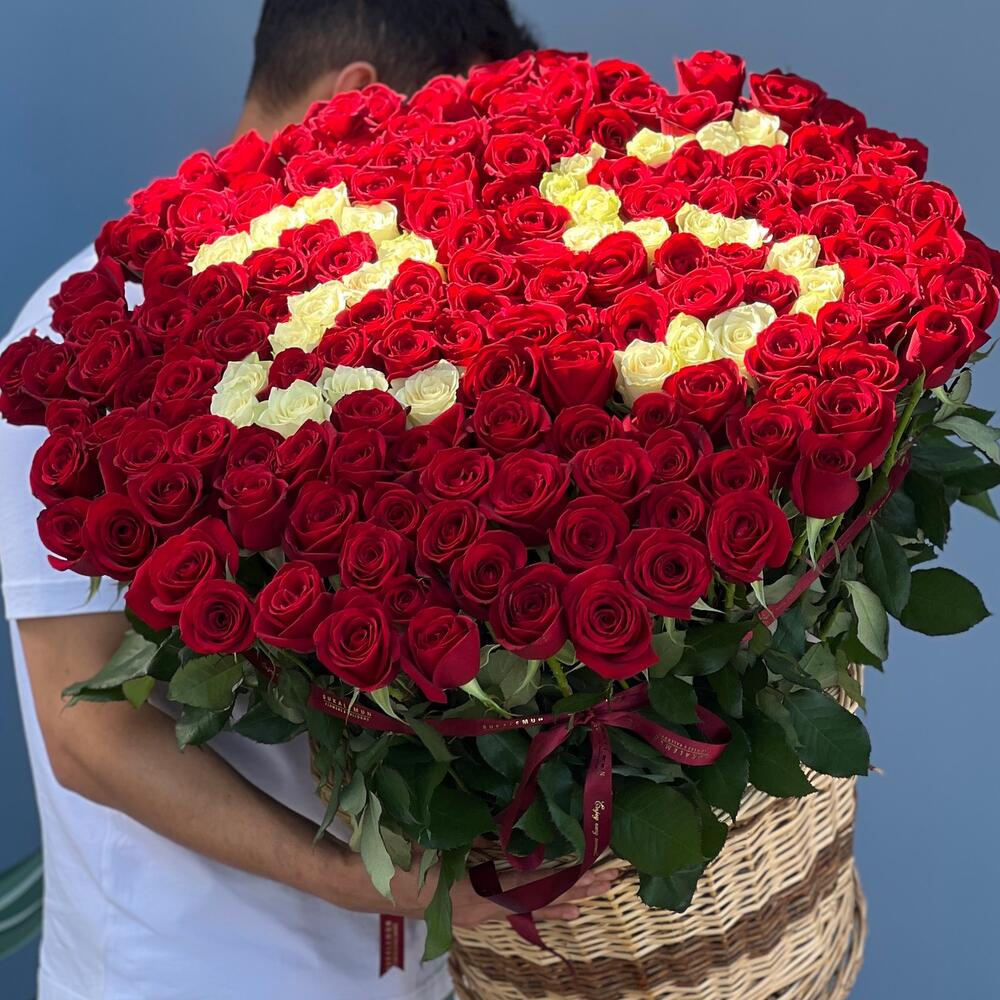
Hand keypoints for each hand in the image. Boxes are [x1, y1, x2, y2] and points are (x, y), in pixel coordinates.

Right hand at [387, 857, 628, 926]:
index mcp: (478, 893)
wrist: (363, 884)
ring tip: (597, 896)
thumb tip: (514, 822)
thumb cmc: (399, 857)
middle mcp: (484, 910)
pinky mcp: (471, 911)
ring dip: (564, 899)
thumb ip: (478, 835)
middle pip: (542, 900)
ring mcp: (478, 914)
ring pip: (530, 907)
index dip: (571, 877)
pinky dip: (539, 906)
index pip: (537, 885)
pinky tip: (558, 909)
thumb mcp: (441, 840)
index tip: (601, 868)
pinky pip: (513, 910)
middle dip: (581, 889)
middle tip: (615, 880)